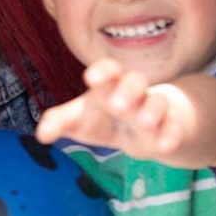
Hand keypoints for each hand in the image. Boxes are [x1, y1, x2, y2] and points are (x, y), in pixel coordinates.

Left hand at [35, 59, 195, 159]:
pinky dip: (171, 136)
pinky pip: (174, 130)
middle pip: (134, 83)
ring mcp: (156, 110)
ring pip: (157, 103)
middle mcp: (135, 94)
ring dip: (151, 110)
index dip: (102, 73)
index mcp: (111, 87)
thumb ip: (63, 122)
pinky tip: (165, 145)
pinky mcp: (173, 129)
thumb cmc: (114, 118)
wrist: (158, 127)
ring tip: (145, 121)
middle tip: (117, 104)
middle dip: (127, 91)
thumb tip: (41, 135)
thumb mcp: (87, 119)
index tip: (91, 79)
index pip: (108, 71)